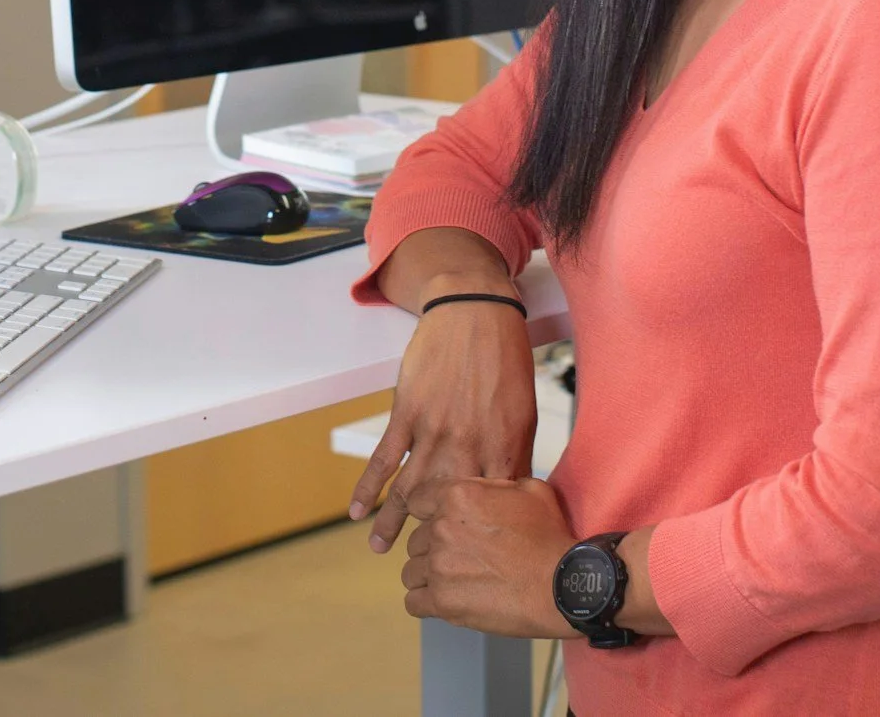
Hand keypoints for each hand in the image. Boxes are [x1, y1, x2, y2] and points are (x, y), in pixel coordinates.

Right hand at [348, 292, 536, 552]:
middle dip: (433, 537)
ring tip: (382, 550)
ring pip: (410, 488)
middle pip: (446, 505)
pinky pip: (384, 457)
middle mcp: (467, 445)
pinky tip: (356, 509)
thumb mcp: (522, 412)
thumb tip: (509, 494)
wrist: (475, 313)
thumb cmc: (505, 361)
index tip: (469, 557)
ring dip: (393, 522)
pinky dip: (368, 486)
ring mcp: (434, 430)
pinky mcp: (407, 413)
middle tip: (422, 565)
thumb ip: (512, 455)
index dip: (478, 534)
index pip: (490, 505)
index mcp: (502, 447)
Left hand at [399, 476, 577, 636]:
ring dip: (428, 577)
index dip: (427, 513)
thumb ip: (495, 484)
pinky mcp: (442, 602)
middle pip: (416, 540)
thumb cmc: (551, 539)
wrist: (564, 585)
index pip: (416, 500)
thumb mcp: (529, 490)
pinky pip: (413, 602)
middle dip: (433, 549)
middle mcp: (441, 529)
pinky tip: (445, 602)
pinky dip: (426, 604)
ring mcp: (439, 567)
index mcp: (457, 497)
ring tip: (454, 583)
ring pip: (411, 572)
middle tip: (460, 559)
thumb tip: (484, 487)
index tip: (439, 524)